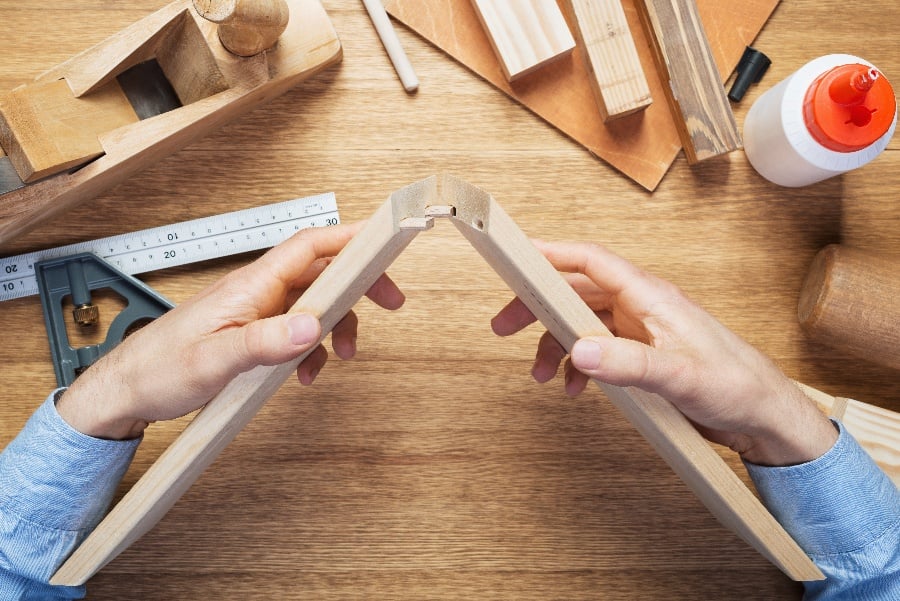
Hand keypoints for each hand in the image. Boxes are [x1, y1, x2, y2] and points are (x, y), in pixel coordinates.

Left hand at [57, 223, 404, 439]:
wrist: (127, 390)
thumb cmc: (159, 369)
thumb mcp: (214, 360)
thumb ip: (264, 342)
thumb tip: (311, 325)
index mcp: (252, 286)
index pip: (311, 246)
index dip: (351, 239)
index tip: (384, 243)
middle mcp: (258, 292)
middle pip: (323, 271)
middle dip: (360, 285)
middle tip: (390, 302)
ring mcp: (257, 311)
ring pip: (314, 303)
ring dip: (337, 326)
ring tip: (341, 357)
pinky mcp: (253, 331)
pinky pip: (297, 329)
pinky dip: (312, 348)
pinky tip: (305, 372)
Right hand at [491, 240, 836, 466]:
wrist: (764, 416)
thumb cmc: (736, 386)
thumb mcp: (680, 376)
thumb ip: (629, 363)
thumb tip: (581, 350)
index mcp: (650, 297)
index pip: (592, 261)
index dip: (552, 255)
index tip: (517, 258)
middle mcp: (642, 307)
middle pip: (577, 290)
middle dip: (538, 306)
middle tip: (504, 325)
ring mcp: (641, 329)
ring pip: (582, 322)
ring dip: (555, 344)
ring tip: (540, 374)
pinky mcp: (642, 353)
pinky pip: (597, 349)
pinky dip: (578, 364)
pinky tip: (574, 388)